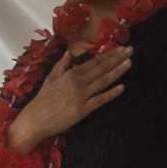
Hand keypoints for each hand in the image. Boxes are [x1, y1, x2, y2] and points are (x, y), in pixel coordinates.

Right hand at [7, 46, 132, 155]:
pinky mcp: (83, 110)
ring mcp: (81, 96)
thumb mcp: (51, 78)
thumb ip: (62, 64)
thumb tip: (70, 52)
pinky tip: (121, 88)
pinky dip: (111, 93)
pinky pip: (100, 100)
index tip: (120, 48)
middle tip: (130, 50)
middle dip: (117, 59)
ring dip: (117, 71)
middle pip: (101, 68)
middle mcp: (78, 82)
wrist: (35, 119)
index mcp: (71, 74)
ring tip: (129, 63)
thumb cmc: (43, 99)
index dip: (109, 54)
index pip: (94, 61)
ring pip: (103, 81)